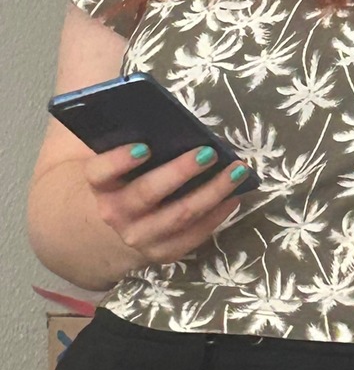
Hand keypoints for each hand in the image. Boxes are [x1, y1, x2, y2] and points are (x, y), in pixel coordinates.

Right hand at [84, 143, 254, 267]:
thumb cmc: (127, 178)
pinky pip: (194, 235)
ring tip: (236, 171)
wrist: (118, 225)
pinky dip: (217, 215)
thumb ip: (130, 138)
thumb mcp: (119, 159)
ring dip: (212, 192)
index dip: (119, 160)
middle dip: (180, 172)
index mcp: (100, 184)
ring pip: (179, 215)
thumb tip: (163, 117)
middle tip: (208, 153)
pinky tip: (234, 196)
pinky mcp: (162, 253)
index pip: (101, 171)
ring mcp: (139, 236)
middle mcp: (115, 213)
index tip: (144, 146)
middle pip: (147, 193)